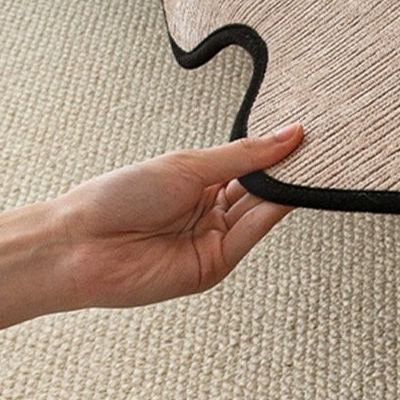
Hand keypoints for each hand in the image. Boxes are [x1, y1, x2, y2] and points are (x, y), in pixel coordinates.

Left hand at [51, 126, 305, 310]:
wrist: (79, 244)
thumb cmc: (117, 198)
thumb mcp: (187, 165)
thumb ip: (243, 155)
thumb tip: (289, 133)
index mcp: (200, 183)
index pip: (252, 165)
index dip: (278, 151)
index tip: (309, 134)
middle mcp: (210, 212)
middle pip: (262, 189)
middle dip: (289, 170)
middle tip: (320, 149)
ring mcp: (213, 239)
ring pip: (263, 212)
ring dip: (288, 190)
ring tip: (313, 166)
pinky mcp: (215, 265)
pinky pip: (252, 236)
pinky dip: (274, 214)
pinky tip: (290, 193)